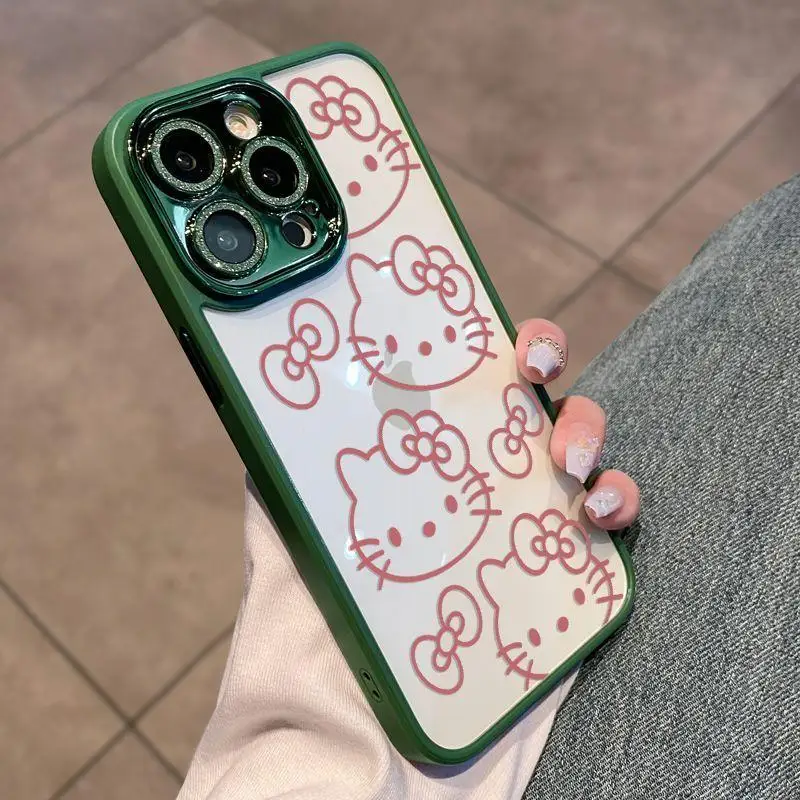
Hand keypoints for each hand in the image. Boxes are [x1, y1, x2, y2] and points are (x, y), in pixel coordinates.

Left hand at [179, 318, 640, 799]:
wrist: (371, 738)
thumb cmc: (328, 633)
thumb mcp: (294, 545)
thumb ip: (281, 483)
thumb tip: (259, 417)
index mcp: (425, 455)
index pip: (462, 375)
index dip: (486, 340)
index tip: (498, 335)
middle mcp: (479, 474)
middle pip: (529, 392)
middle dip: (545, 362)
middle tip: (534, 374)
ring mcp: (527, 516)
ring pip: (581, 445)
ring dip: (588, 432)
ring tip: (570, 463)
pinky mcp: (567, 567)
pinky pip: (613, 520)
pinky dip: (620, 504)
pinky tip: (598, 516)